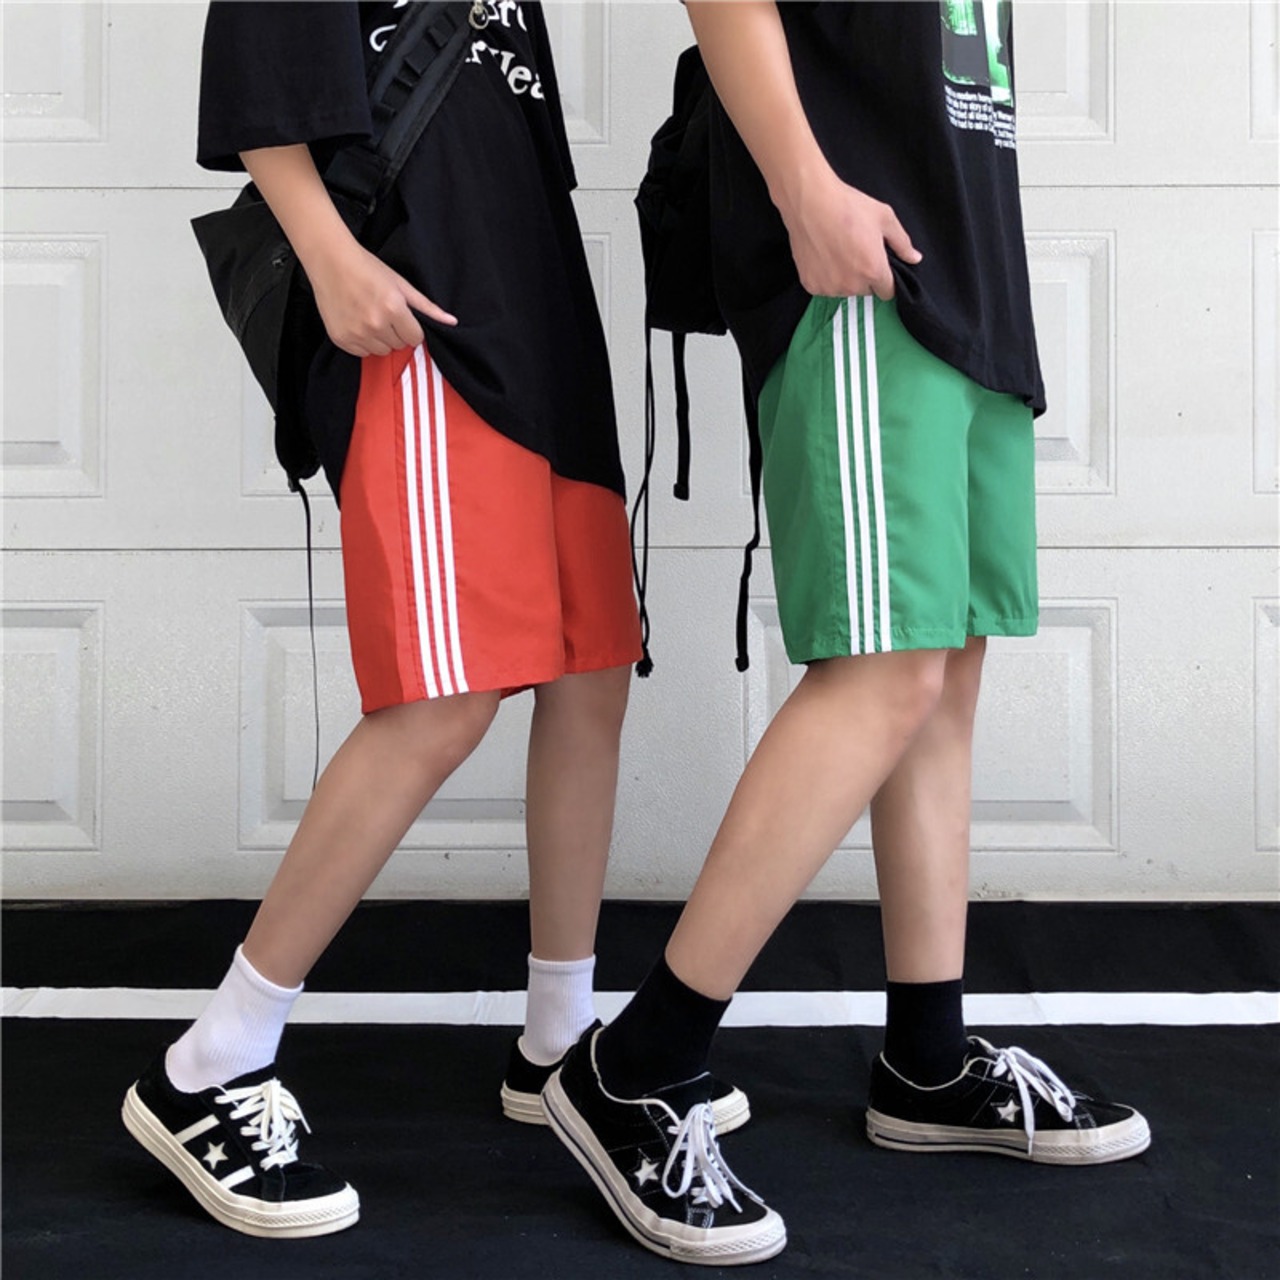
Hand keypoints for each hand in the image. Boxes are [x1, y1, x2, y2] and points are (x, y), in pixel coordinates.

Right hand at [304, 237, 455, 357]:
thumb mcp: (401, 284)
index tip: (401, 317)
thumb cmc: (367, 268)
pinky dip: (363, 342)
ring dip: (380, 339)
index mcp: (393, 309)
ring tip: (370, 317)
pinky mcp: (341, 339)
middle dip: (396, 332)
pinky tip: (357, 322)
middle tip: (383, 313)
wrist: (330, 261)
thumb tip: (452, 322)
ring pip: (381, 351)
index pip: (415, 339)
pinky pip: (362, 353)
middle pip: (399, 346)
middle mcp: (375, 324)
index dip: (411, 328)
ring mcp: (356, 333)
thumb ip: (427, 307)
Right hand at [776, 168, 920, 300]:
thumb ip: (902, 243)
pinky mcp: (811, 285)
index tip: (879, 267)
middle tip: (856, 251)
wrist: (810, 202)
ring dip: (845, 278)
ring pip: (844, 290)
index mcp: (873, 270)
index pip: (888, 292)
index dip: (886, 279)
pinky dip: (826, 277)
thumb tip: (914, 257)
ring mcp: (830, 287)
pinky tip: (824, 256)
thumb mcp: (884, 218)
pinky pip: (825, 287)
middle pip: (866, 291)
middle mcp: (852, 284)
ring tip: (838, 251)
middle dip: (865, 276)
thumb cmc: (847, 206)